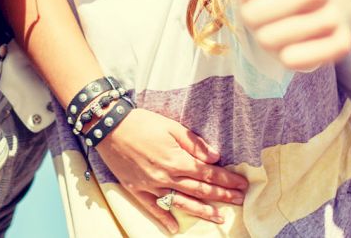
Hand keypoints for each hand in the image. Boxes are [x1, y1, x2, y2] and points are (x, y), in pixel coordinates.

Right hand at [96, 108, 247, 233]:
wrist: (109, 126)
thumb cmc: (141, 122)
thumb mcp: (171, 125)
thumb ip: (194, 143)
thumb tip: (215, 156)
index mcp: (176, 160)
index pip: (208, 173)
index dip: (226, 179)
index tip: (241, 184)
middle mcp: (166, 177)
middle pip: (199, 189)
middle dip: (222, 195)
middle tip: (240, 200)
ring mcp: (151, 186)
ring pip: (181, 202)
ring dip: (202, 211)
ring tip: (219, 218)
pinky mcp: (137, 189)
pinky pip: (153, 208)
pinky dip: (164, 218)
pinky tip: (174, 227)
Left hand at [230, 0, 350, 71]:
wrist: (325, 0)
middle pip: (256, 17)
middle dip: (253, 17)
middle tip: (270, 6)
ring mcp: (335, 15)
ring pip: (274, 40)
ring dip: (269, 37)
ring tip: (283, 21)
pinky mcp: (342, 44)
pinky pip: (297, 59)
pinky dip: (288, 56)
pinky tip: (297, 41)